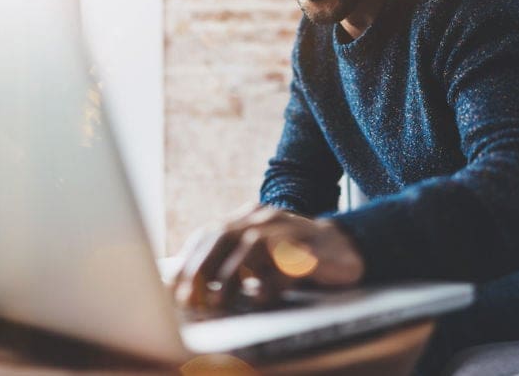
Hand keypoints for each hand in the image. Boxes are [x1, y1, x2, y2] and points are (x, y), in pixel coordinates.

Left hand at [173, 205, 364, 309]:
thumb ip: (229, 261)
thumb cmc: (294, 258)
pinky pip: (287, 263)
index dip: (189, 260)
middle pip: (225, 234)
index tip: (173, 288)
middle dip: (202, 269)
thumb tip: (188, 287)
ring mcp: (290, 229)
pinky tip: (261, 298)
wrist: (345, 249)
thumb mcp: (258, 255)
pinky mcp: (312, 249)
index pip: (210, 233)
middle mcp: (266, 217)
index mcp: (249, 216)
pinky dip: (271, 282)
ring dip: (232, 276)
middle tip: (190, 299)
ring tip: (220, 302)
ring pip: (253, 244)